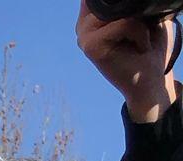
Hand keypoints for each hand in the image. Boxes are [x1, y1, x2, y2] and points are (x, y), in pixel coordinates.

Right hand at [78, 1, 177, 122]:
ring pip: (118, 9)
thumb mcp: (140, 14)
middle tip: (140, 32)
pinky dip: (139, 33)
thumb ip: (126, 2)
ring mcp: (84, 35)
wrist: (150, 79)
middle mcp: (84, 23)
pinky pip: (123, 24)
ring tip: (139, 39)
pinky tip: (140, 48)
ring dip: (138, 23)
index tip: (129, 21)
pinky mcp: (90, 46)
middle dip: (134, 12)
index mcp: (93, 14)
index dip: (118, 0)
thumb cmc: (148, 46)